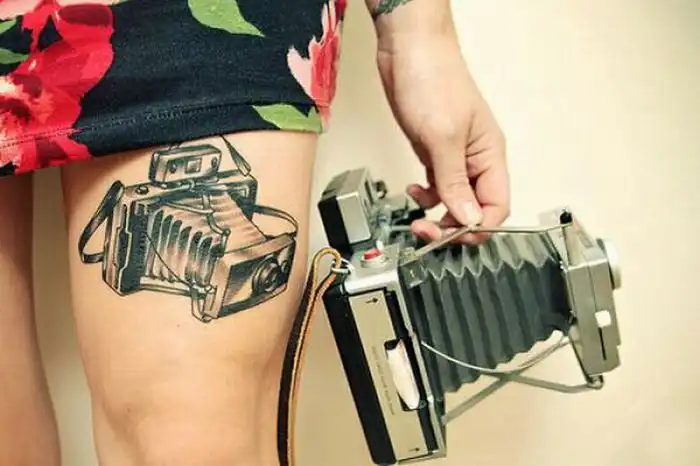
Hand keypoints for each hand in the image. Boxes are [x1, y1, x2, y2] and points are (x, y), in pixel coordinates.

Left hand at [376, 31, 509, 243]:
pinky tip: (413, 190)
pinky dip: (426, 196)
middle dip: (452, 225)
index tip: (449, 235)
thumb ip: (454, 182)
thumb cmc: (433, 80)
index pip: (496, 207)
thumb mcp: (442, 137)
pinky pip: (438, 186)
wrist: (408, 50)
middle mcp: (476, 160)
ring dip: (437, 213)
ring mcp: (455, 156)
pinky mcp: (435, 152)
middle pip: (474, 209)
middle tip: (426, 230)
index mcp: (490, 156)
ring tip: (417, 215)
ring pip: (455, 200)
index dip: (475, 227)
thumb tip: (467, 218)